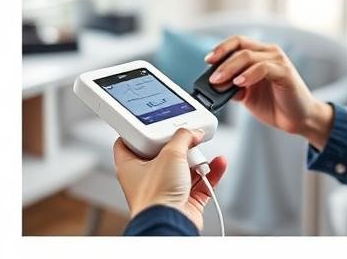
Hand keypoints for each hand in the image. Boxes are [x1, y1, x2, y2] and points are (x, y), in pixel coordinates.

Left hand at [112, 128, 226, 231]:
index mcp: (131, 167)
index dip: (140, 132)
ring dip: (199, 159)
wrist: (170, 222)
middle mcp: (147, 179)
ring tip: (202, 155)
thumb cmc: (156, 196)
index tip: (154, 124)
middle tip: (188, 138)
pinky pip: (200, 181)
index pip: (129, 143)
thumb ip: (183, 137)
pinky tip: (218, 163)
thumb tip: (193, 132)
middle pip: (164, 153)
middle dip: (180, 145)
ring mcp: (166, 189)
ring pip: (184, 167)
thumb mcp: (170, 153)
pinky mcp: (184, 200)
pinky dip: (211, 172)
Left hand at [206, 36, 332, 148]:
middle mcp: (270, 53)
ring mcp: (279, 61)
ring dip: (230, 69)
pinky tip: (239, 83)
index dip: (221, 48)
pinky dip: (248, 74)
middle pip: (240, 48)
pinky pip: (263, 68)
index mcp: (260, 54)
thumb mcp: (246, 94)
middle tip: (212, 79)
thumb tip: (214, 84)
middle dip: (222, 63)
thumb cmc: (274, 104)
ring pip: (248, 56)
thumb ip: (232, 86)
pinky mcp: (285, 72)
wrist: (297, 118)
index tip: (208, 60)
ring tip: (221, 82)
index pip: (238, 42)